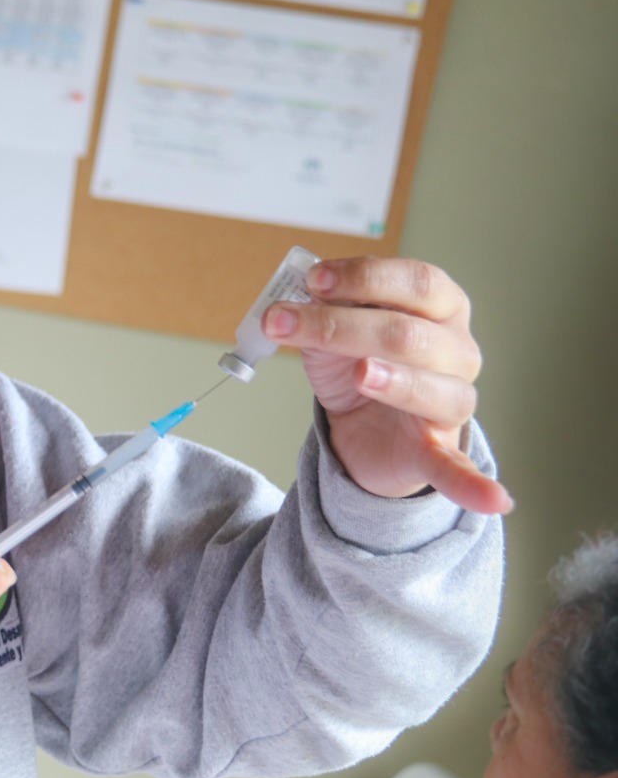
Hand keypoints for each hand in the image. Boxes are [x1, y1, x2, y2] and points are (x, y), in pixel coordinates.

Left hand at [261, 256, 511, 514]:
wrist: (361, 425)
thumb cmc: (355, 362)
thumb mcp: (335, 329)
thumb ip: (328, 306)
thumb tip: (309, 287)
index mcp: (440, 308)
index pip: (417, 281)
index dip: (366, 277)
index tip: (314, 279)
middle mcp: (457, 350)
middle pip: (409, 333)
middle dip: (340, 324)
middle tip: (282, 320)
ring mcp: (452, 401)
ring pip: (432, 388)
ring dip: (392, 379)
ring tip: (359, 373)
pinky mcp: (437, 449)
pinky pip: (458, 468)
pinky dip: (474, 485)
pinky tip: (495, 500)